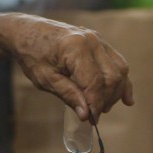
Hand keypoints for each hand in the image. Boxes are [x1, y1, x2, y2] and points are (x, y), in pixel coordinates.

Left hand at [6, 14, 133, 121]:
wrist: (26, 31)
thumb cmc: (31, 54)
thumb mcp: (44, 78)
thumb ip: (68, 94)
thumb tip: (86, 114)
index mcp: (75, 48)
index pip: (95, 82)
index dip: (95, 104)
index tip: (91, 121)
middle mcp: (91, 40)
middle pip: (111, 77)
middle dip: (106, 100)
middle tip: (94, 116)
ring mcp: (97, 39)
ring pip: (119, 70)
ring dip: (115, 92)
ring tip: (102, 108)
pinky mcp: (98, 42)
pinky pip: (117, 62)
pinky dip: (122, 81)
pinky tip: (127, 99)